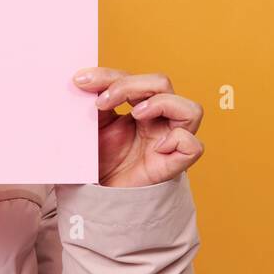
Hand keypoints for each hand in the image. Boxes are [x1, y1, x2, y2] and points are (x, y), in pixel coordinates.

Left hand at [72, 67, 203, 186]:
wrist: (94, 198)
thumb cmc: (96, 161)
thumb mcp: (90, 126)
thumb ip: (90, 102)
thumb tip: (81, 78)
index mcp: (138, 106)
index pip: (133, 77)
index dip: (109, 75)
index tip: (80, 80)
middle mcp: (158, 121)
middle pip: (162, 83)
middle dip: (130, 85)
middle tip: (102, 102)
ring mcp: (168, 142)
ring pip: (191, 109)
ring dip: (162, 104)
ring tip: (135, 114)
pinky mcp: (173, 166)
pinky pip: (193, 146)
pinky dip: (178, 140)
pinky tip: (155, 147)